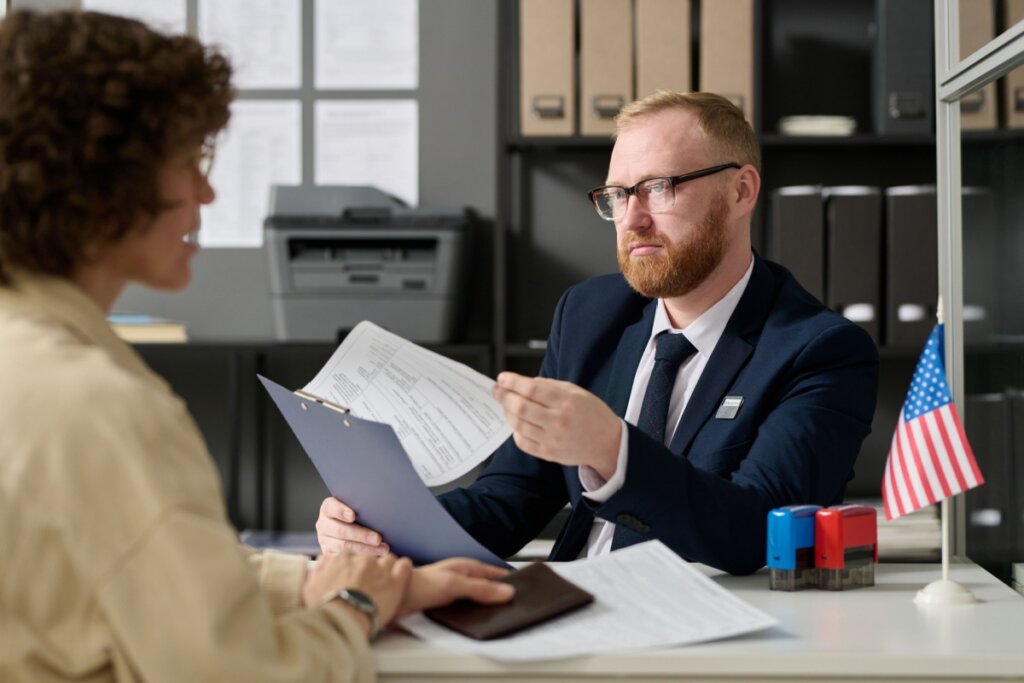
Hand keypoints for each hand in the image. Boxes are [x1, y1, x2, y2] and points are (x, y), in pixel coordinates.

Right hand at [301, 552, 411, 634]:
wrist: (342, 620)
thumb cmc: (324, 608)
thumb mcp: (310, 586)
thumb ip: (318, 569)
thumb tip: (323, 560)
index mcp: (342, 559)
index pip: (351, 554)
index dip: (354, 565)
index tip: (355, 574)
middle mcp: (362, 559)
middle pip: (370, 556)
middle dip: (370, 566)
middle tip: (370, 580)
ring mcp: (380, 568)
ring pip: (388, 558)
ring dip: (388, 567)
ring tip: (387, 578)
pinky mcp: (396, 580)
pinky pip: (405, 565)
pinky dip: (403, 569)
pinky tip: (401, 576)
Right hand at [316, 496, 389, 555]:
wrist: (344, 529)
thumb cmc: (355, 515)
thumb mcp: (355, 508)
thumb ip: (361, 508)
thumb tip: (381, 512)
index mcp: (328, 509)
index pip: (331, 508)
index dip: (341, 511)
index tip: (353, 516)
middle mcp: (324, 524)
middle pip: (340, 530)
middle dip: (360, 535)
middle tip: (378, 539)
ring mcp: (325, 541)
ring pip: (344, 546)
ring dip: (365, 549)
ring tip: (382, 549)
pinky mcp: (329, 554)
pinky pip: (345, 559)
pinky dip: (361, 558)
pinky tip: (375, 558)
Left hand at [399, 558, 514, 616]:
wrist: (395, 596)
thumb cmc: (420, 583)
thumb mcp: (455, 584)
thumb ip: (480, 588)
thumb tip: (506, 591)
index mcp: (465, 566)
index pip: (494, 571)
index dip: (508, 578)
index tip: (523, 585)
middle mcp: (460, 576)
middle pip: (487, 583)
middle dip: (499, 591)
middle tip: (514, 602)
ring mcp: (453, 589)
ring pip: (477, 595)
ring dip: (486, 601)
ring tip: (498, 611)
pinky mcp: (446, 602)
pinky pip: (467, 605)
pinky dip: (474, 610)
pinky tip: (476, 618)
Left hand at [492, 372, 621, 478]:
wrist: (607, 443)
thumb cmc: (592, 414)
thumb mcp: (576, 391)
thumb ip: (550, 386)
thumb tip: (524, 383)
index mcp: (567, 401)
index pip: (532, 389)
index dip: (512, 382)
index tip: (502, 378)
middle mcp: (558, 421)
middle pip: (520, 407)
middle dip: (503, 396)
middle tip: (497, 390)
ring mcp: (552, 439)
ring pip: (518, 424)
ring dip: (507, 412)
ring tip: (505, 405)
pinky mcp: (548, 454)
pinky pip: (523, 442)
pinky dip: (515, 431)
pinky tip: (516, 423)